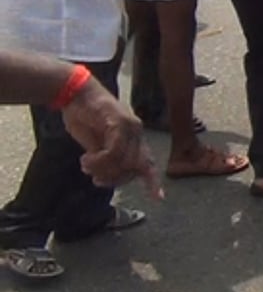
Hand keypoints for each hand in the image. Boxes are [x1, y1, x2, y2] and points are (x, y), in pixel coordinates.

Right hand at [65, 77, 161, 196]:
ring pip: (125, 161)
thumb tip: (107, 177)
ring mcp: (129, 126)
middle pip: (135, 168)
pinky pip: (114, 150)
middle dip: (115, 180)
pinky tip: (86, 159)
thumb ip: (106, 158)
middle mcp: (136, 132)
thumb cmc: (84, 118)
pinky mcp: (118, 121)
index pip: (148, 163)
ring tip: (86, 165)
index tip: (158, 198)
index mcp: (134, 138)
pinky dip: (99, 160)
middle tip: (96, 180)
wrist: (76, 93)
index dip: (152, 181)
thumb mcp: (95, 143)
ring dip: (103, 170)